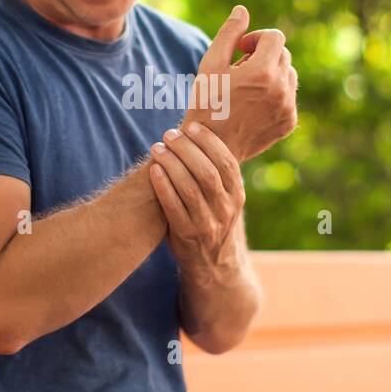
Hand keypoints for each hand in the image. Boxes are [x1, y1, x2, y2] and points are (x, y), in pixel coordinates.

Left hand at [148, 121, 245, 273]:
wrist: (213, 265)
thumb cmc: (212, 220)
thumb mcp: (224, 199)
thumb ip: (215, 174)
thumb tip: (196, 135)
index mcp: (237, 195)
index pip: (226, 162)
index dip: (209, 142)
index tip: (191, 126)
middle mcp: (226, 209)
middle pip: (207, 172)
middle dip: (186, 149)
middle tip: (169, 134)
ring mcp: (207, 224)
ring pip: (190, 188)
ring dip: (171, 164)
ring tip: (157, 148)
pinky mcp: (187, 235)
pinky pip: (173, 207)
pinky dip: (163, 186)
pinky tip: (153, 170)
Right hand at [183, 5, 297, 161]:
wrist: (211, 148)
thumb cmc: (206, 103)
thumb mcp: (211, 64)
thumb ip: (229, 34)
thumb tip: (242, 10)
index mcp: (263, 72)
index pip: (274, 37)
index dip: (256, 38)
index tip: (240, 49)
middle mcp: (281, 89)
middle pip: (283, 55)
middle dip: (263, 55)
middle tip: (239, 70)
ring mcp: (288, 108)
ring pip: (289, 75)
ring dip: (272, 73)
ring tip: (247, 87)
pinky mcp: (289, 122)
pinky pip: (289, 97)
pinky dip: (276, 94)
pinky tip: (253, 104)